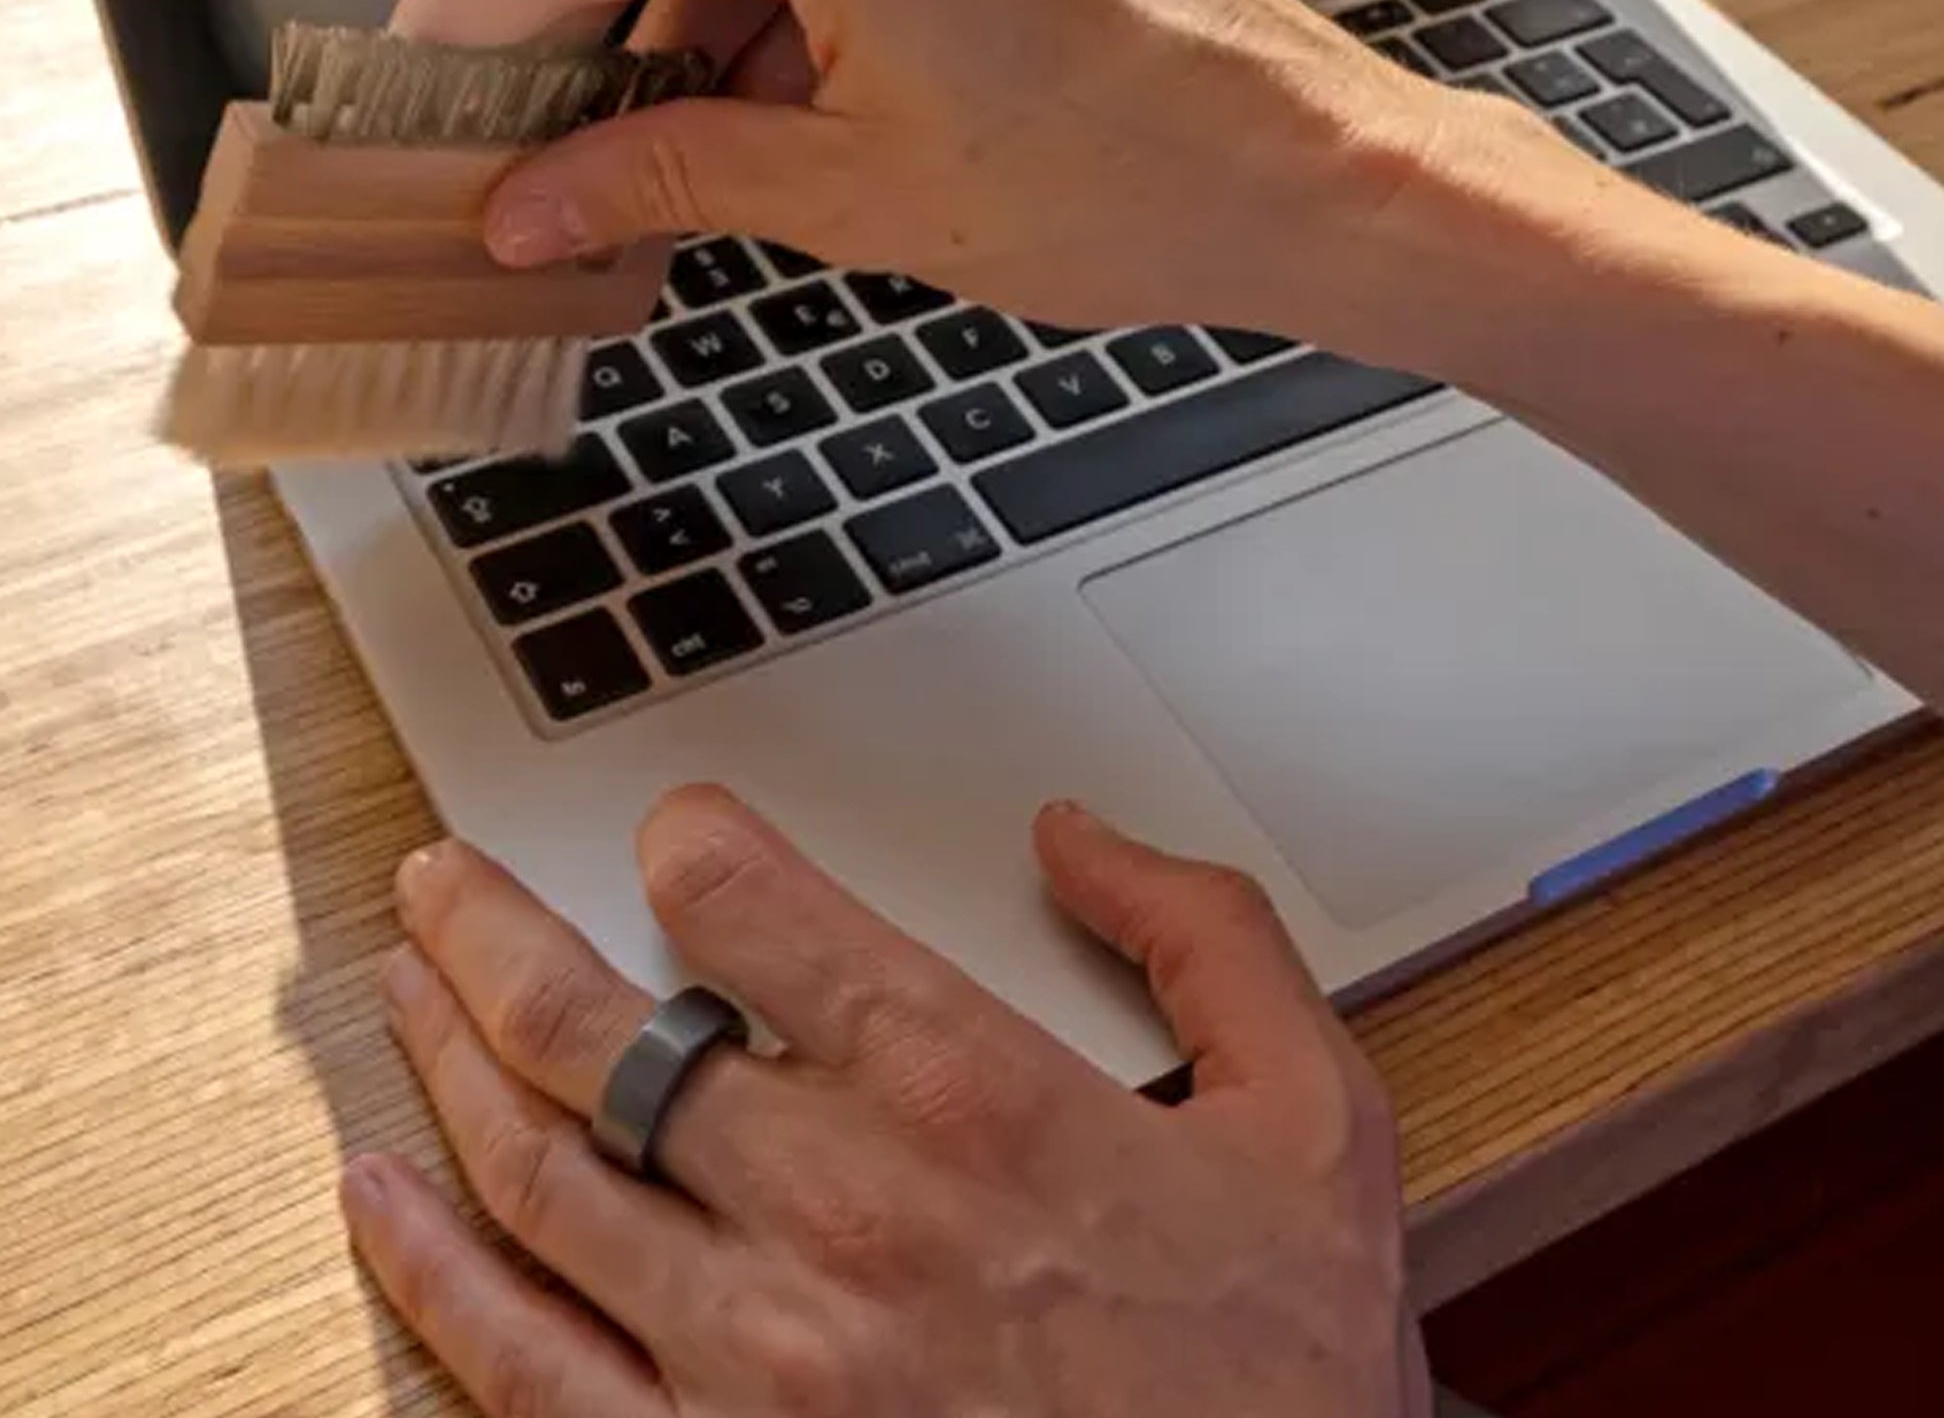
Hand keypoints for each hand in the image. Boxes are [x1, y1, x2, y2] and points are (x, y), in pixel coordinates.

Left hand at [342, 790, 1428, 1417]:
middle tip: (442, 876)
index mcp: (967, 1095)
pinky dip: (433, 1272)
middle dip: (492, 929)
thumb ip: (1204, 933)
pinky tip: (386, 1198)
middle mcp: (837, 1211)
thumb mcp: (1310, 1115)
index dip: (683, 838)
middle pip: (596, 1031)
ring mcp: (758, 1356)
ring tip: (407, 984)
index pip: (747, 907)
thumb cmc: (1279, 1371)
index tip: (671, 827)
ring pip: (538, 1175)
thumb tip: (1075, 835)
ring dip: (447, 1061)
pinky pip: (525, 1368)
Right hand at [393, 0, 1580, 361]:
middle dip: (588, 40)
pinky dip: (784, 13)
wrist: (1310, 174)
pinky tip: (769, 116)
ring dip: (691, 37)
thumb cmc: (1118, 179)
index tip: (411, 84)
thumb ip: (660, 174)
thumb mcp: (849, 193)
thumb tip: (528, 202)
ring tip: (660, 167)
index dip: (477, 17)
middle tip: (530, 156)